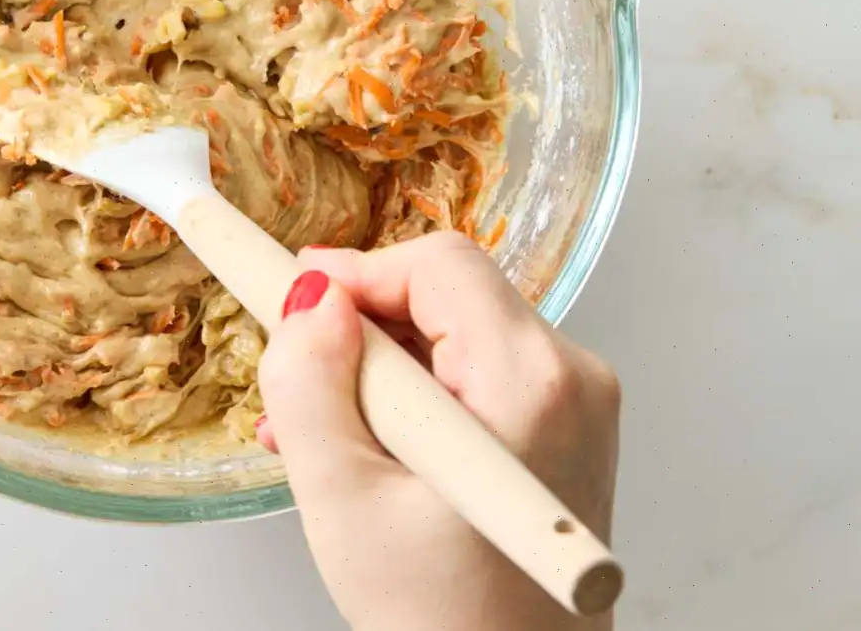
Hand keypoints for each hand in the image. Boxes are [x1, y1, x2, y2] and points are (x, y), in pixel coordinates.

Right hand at [257, 233, 620, 630]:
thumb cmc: (445, 626)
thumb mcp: (344, 500)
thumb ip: (310, 385)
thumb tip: (306, 298)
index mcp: (530, 384)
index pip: (437, 266)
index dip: (353, 273)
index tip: (285, 291)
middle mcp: (571, 380)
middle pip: (446, 296)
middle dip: (357, 330)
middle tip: (295, 379)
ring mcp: (575, 406)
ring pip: (452, 335)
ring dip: (375, 369)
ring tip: (318, 432)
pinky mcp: (563, 430)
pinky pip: (473, 375)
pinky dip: (411, 398)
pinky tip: (363, 445)